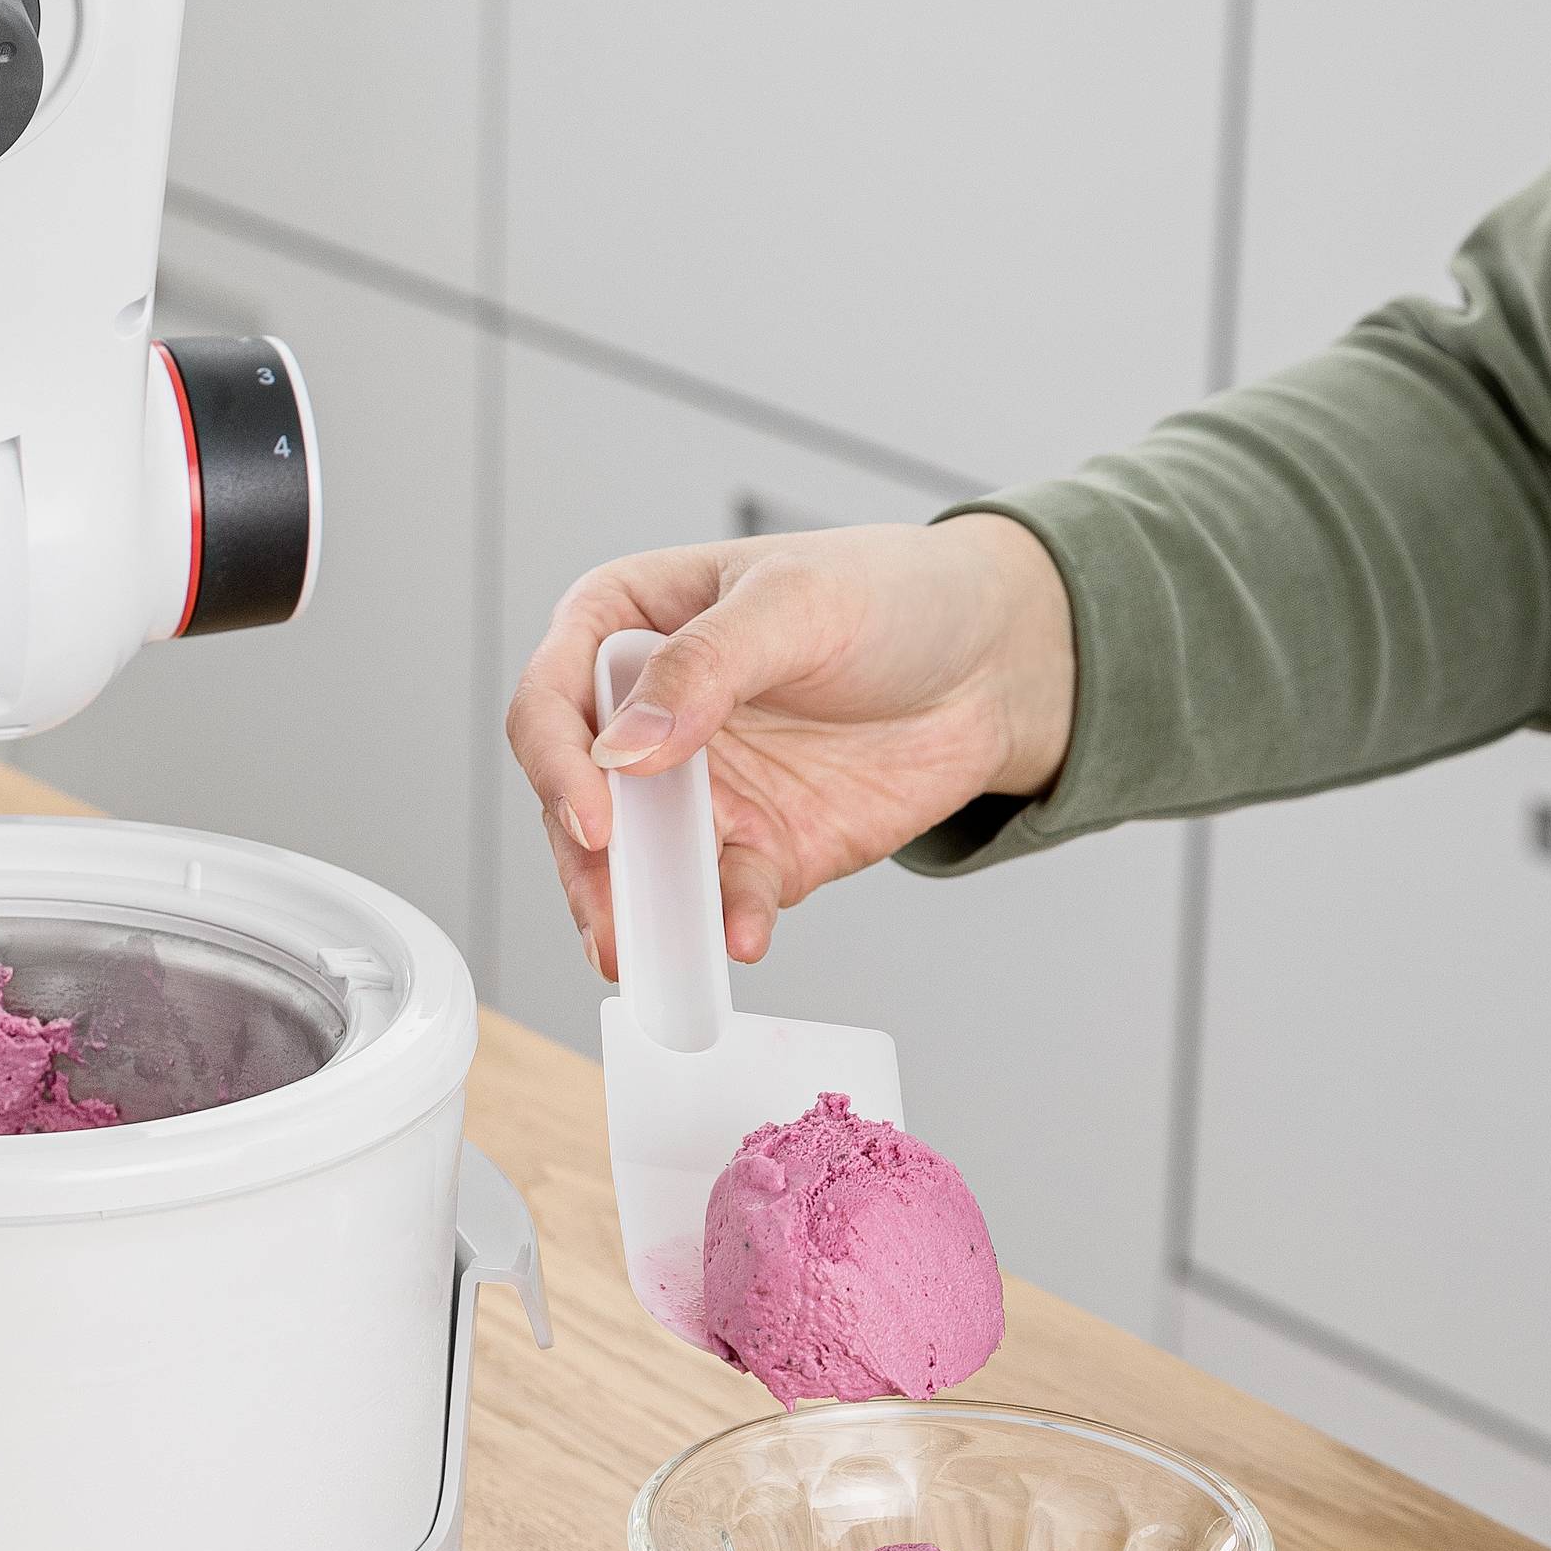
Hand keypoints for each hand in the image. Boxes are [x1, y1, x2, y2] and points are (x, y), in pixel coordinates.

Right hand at [505, 515, 1072, 976]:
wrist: (1000, 660)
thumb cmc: (893, 595)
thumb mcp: (796, 603)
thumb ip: (704, 668)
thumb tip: (622, 749)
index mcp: (626, 627)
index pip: (551, 700)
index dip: (556, 762)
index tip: (594, 816)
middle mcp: (644, 716)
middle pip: (576, 801)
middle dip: (587, 867)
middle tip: (609, 918)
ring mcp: (697, 790)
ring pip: (636, 866)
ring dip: (640, 913)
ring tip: (652, 955)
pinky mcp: (756, 847)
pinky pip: (723, 895)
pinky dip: (727, 921)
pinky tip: (743, 935)